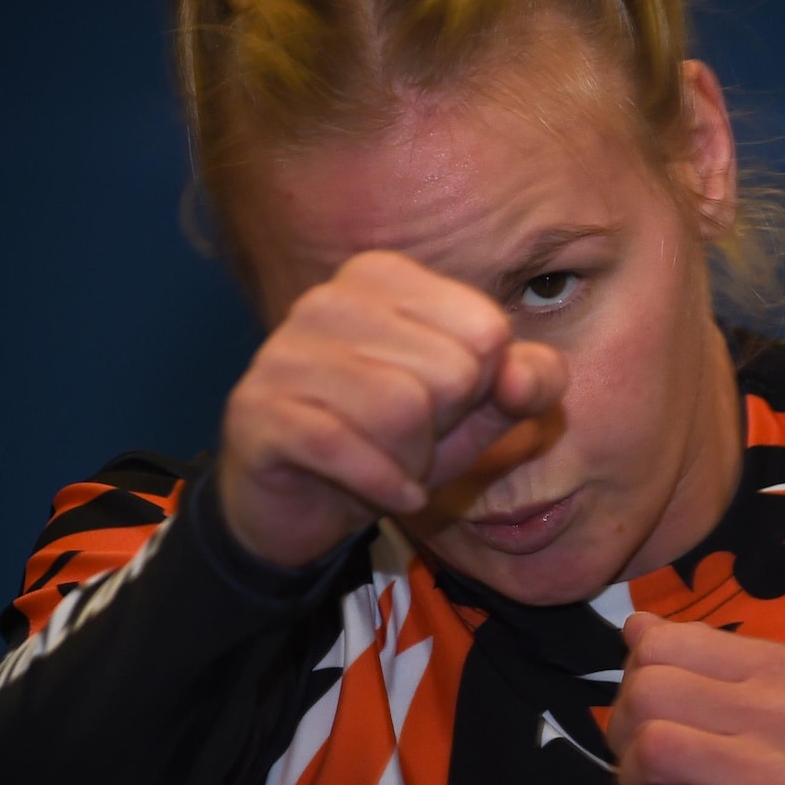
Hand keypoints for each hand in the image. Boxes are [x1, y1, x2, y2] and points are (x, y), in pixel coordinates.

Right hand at [218, 250, 568, 567]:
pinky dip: (383, 486)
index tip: (443, 404)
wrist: (304, 507)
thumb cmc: (397, 443)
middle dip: (444, 428)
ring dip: (412, 461)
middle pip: (450, 371)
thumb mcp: (480, 411)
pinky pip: (345, 448)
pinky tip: (385, 493)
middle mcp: (327, 300)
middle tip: (408, 440)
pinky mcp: (256, 410)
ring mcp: (283, 352)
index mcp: (383, 278)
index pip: (487, 332)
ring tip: (389, 462)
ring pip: (401, 409)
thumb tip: (521, 377)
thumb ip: (528, 382)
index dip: (481, 389)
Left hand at [593, 614, 784, 784]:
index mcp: (783, 667)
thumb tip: (637, 625)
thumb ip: (702, 666)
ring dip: (632, 780)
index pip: (663, 642)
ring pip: (654, 746)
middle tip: (646, 766)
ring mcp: (782, 772)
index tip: (650, 718)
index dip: (634, 682)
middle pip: (649, 690)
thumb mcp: (765, 710)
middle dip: (623, 732)